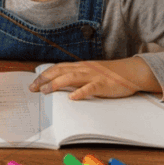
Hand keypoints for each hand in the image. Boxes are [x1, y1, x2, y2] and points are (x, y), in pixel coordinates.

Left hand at [28, 58, 160, 100]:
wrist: (130, 72)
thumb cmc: (109, 74)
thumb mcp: (90, 73)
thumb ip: (77, 77)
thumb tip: (60, 84)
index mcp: (80, 66)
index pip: (57, 68)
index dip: (44, 75)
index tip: (33, 83)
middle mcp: (84, 69)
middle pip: (60, 71)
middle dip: (45, 79)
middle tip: (33, 88)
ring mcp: (93, 76)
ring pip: (72, 78)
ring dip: (57, 84)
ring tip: (46, 91)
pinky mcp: (103, 84)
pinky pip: (90, 88)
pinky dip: (80, 92)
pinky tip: (72, 97)